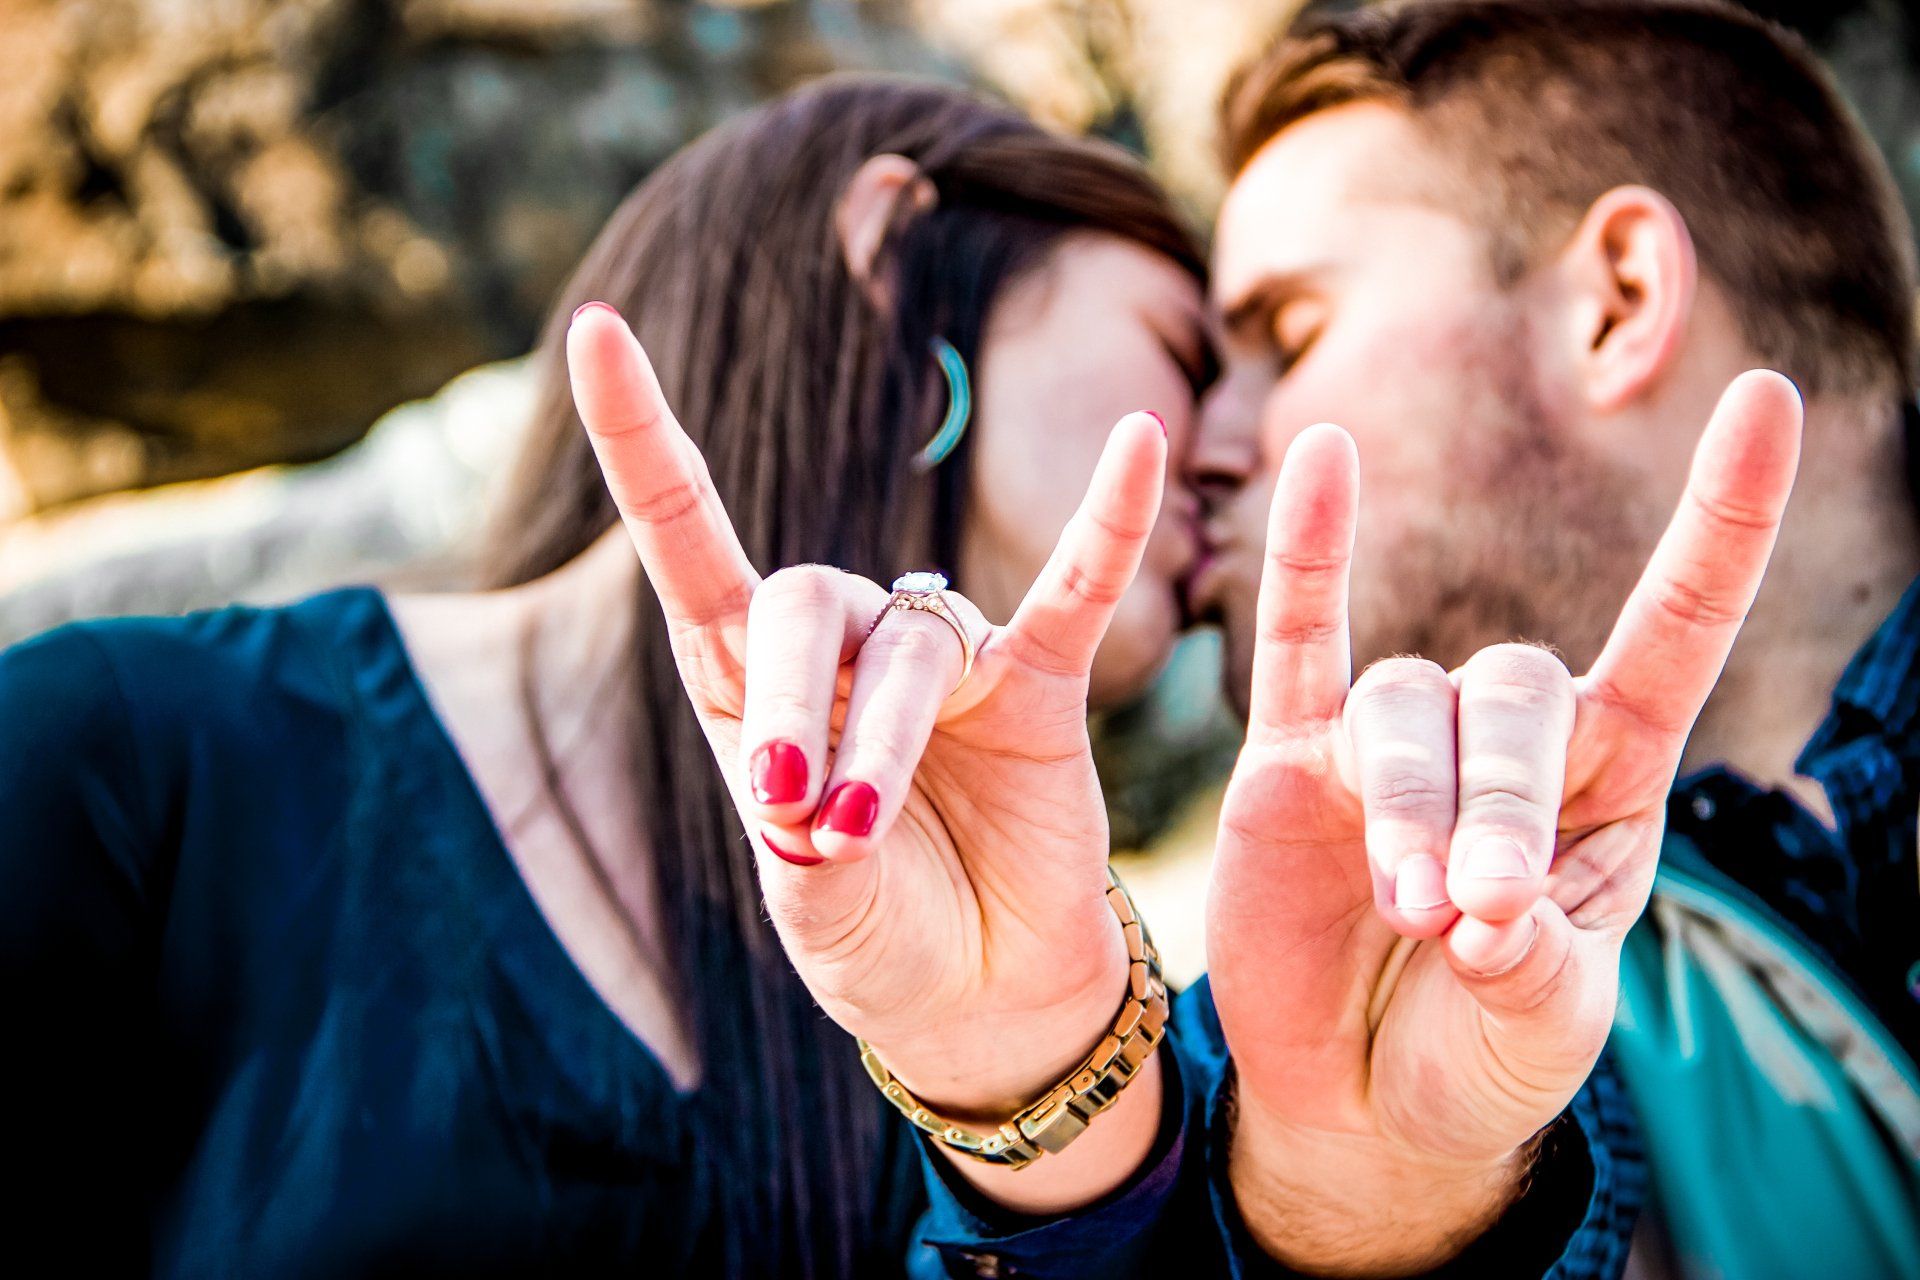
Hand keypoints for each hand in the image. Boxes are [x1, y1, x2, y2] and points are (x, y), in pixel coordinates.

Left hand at [567, 303, 1170, 1210]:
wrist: (982, 1000)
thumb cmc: (876, 942)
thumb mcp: (809, 912)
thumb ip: (800, 852)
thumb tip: (815, 797)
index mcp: (751, 690)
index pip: (689, 544)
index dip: (643, 442)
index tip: (595, 335)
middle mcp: (843, 654)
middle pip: (802, 604)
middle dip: (794, 702)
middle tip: (800, 813)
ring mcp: (946, 661)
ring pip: (908, 648)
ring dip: (883, 741)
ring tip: (862, 836)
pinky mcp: (1043, 682)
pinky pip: (1078, 589)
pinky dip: (1108, 524)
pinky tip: (1141, 442)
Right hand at [1207, 372, 1802, 1272]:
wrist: (1369, 1108)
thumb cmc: (1484, 1057)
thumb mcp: (1546, 1030)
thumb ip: (1532, 969)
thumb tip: (1475, 909)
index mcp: (1611, 785)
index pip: (1676, 630)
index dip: (1722, 522)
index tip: (1768, 399)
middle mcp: (1507, 744)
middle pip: (1516, 692)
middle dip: (1501, 798)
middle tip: (1475, 911)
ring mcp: (1391, 744)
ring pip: (1408, 708)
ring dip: (1412, 802)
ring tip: (1410, 909)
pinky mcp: (1291, 763)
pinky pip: (1299, 640)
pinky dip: (1307, 551)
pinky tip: (1317, 460)